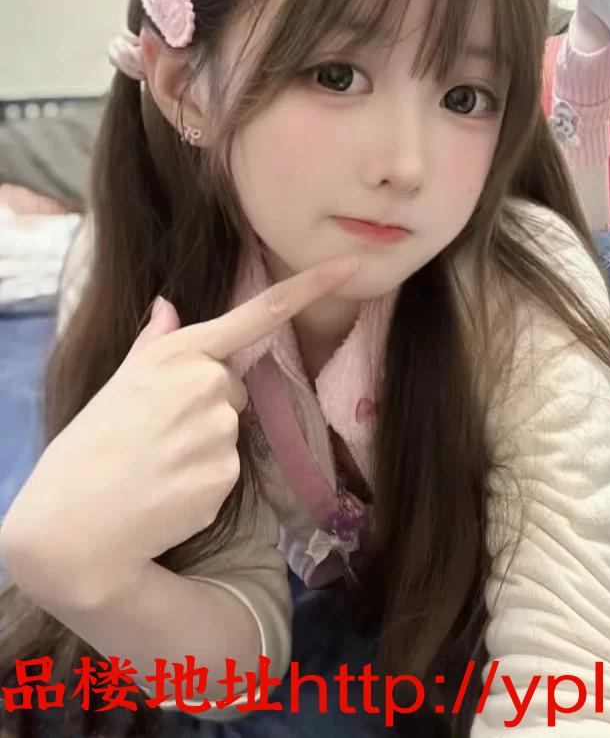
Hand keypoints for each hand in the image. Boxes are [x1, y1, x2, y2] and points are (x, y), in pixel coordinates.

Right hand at [0, 253, 360, 595]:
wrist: (75, 525)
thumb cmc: (91, 446)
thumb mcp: (118, 383)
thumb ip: (155, 343)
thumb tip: (168, 306)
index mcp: (180, 353)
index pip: (259, 313)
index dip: (311, 287)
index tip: (352, 267)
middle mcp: (207, 384)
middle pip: (235, 388)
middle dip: (208, 405)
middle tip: (159, 432)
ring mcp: (220, 430)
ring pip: (231, 431)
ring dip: (206, 445)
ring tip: (159, 462)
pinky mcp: (227, 475)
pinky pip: (228, 470)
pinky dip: (205, 480)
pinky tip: (169, 489)